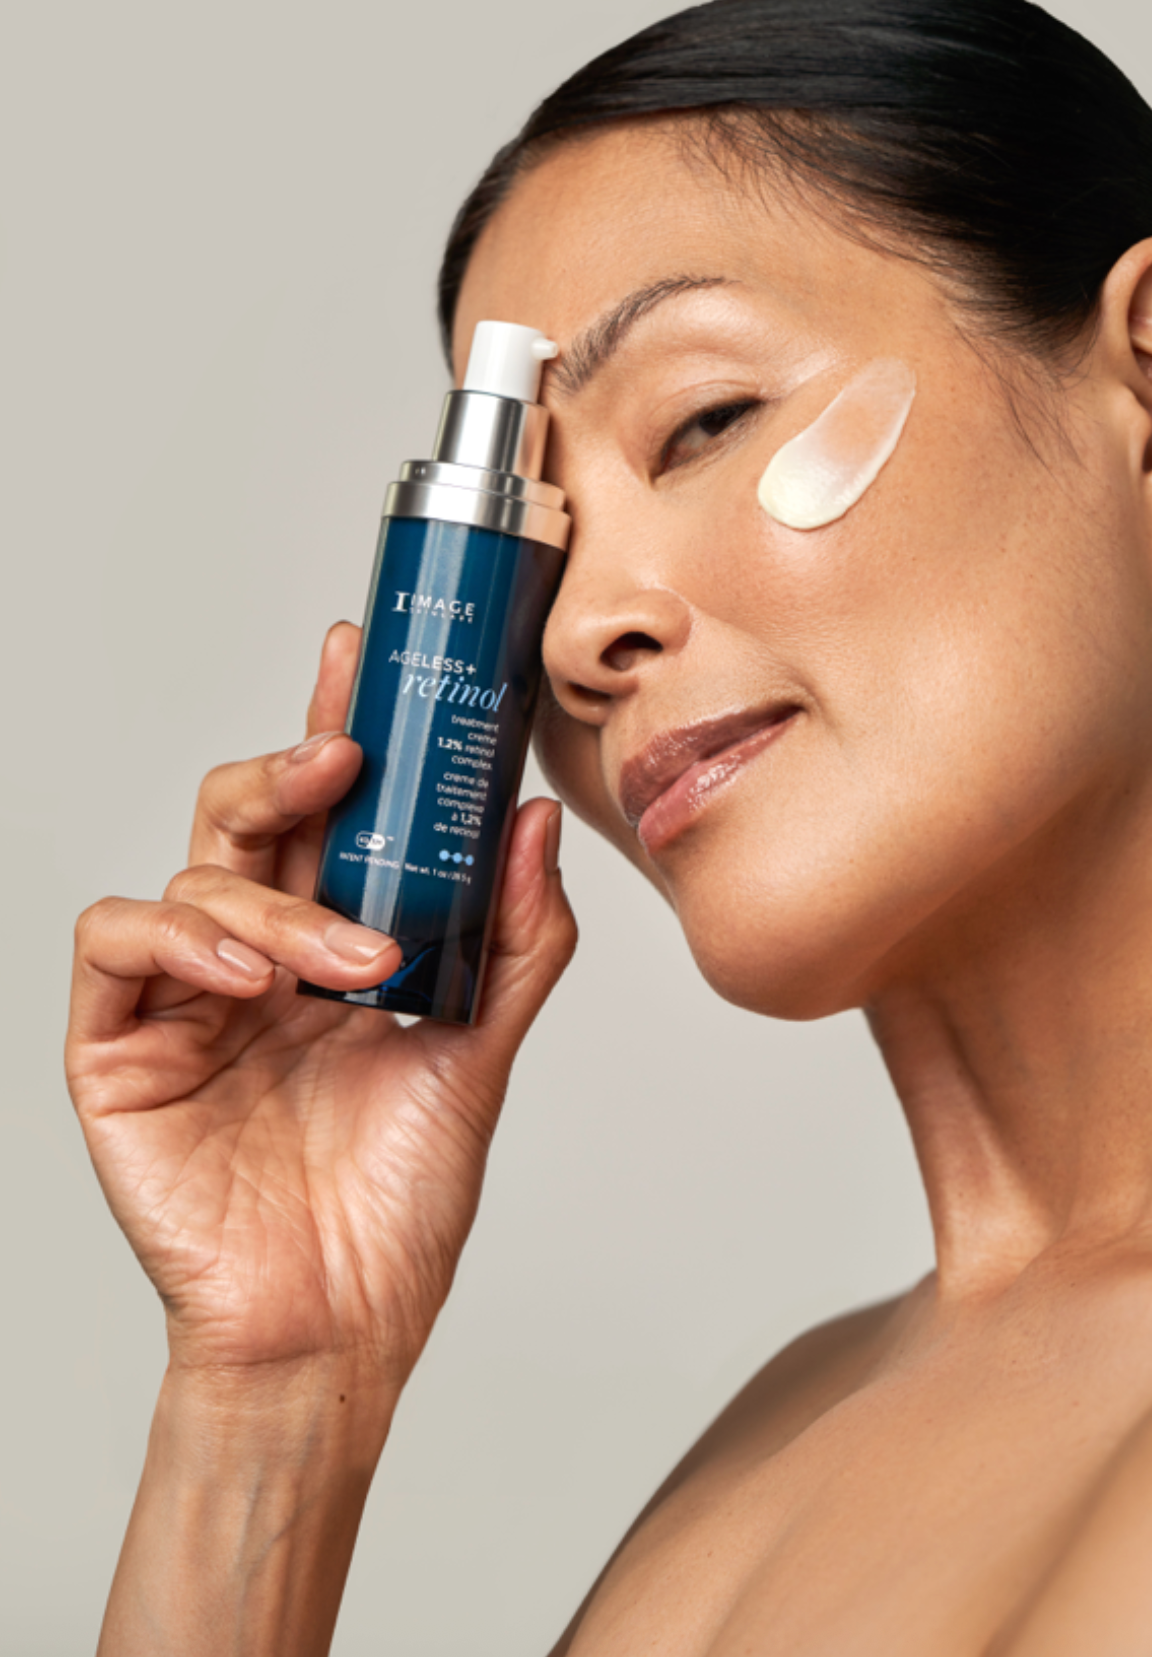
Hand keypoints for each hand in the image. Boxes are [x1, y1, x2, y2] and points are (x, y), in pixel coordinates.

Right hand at [66, 623, 576, 1396]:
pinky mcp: (118, 1047)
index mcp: (333, 947)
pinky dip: (177, 936)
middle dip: (291, 768)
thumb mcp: (479, 1056)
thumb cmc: (397, 1203)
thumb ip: (514, 941)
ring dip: (273, 897)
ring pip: (196, 875)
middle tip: (346, 753)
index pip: (329, 818)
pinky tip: (244, 974)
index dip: (339, 733)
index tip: (365, 662)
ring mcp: (182, 999)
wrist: (339, 1327)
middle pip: (247, 816)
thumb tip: (532, 821)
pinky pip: (114, 942)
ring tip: (344, 957)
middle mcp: (255, 959)